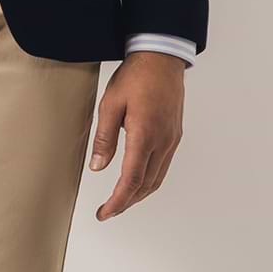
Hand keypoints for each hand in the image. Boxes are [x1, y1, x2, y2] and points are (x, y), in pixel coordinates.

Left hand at [89, 51, 185, 217]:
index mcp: (144, 134)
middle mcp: (162, 141)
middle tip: (108, 210)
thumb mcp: (110, 105)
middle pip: (146, 185)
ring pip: (157, 178)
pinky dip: (150, 180)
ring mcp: (171, 139)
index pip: (131, 180)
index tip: (104, 213)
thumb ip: (104, 139)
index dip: (117, 201)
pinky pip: (163, 166)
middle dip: (127, 202)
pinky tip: (138, 180)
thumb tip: (97, 168)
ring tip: (121, 200)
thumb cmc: (135, 77)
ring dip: (139, 194)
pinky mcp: (175, 135)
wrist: (162, 58)